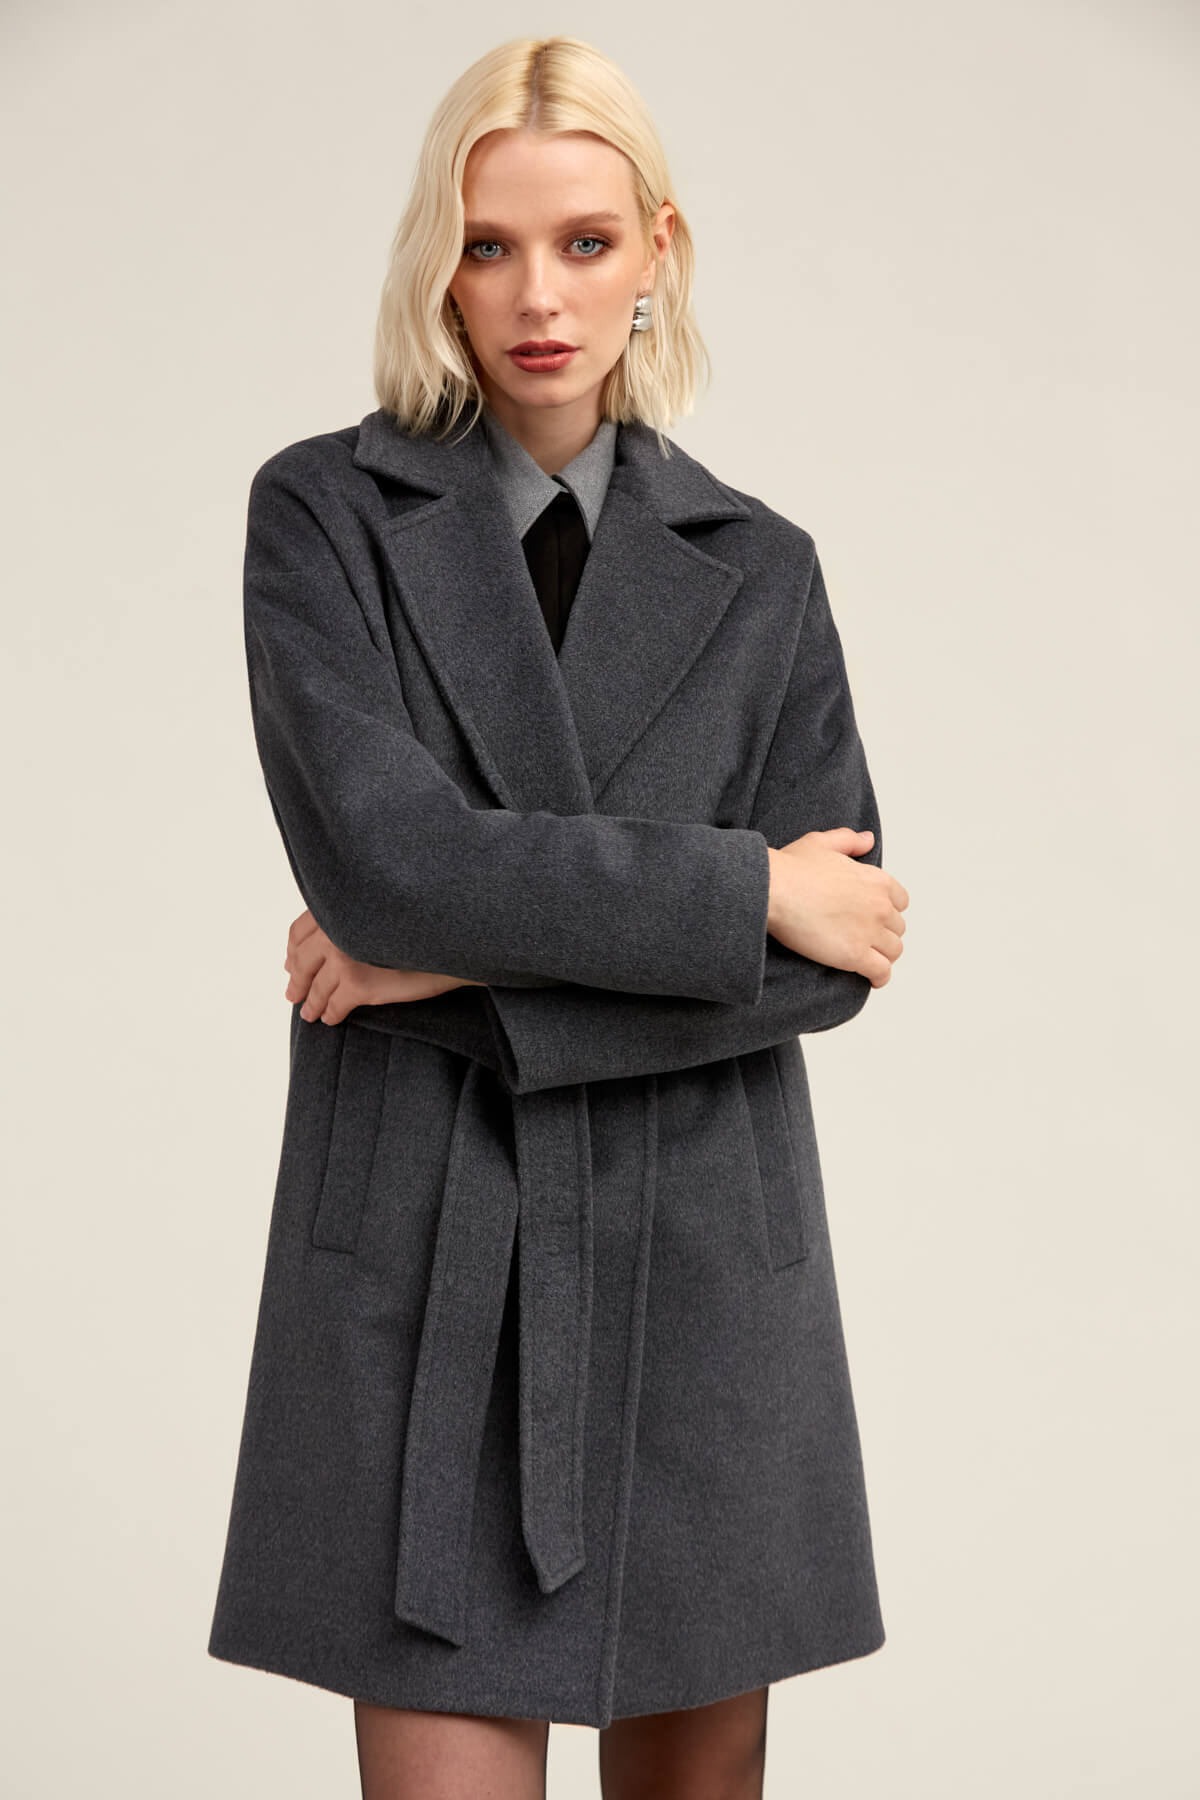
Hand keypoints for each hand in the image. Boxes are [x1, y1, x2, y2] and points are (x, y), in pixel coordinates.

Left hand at [283, 909, 485, 1024]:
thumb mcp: (377, 910)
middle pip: (302, 961)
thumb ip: (350, 919)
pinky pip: (334, 1006)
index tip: (291, 964)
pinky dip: (330, 1014)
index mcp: (337, 906)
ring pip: (317, 988)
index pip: (298, 931)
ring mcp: (344, 957)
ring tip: (309, 1013)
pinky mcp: (358, 985)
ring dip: (311, 1003)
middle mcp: (334, 929)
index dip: (293, 951)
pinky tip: (331, 1018)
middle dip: (296, 981)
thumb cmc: (420, 923)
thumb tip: (317, 946)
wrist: (452, 940)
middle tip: (293, 994)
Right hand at [765, 829, 907, 988]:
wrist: (774, 890)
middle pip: (897, 928)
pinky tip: (872, 979)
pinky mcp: (856, 955)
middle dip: (883, 934)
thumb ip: (849, 841)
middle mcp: (880, 906)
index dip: (887, 910)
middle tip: (864, 939)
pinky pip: (881, 972)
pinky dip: (879, 977)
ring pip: (893, 951)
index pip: (900, 901)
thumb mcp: (822, 842)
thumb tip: (868, 839)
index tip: (872, 917)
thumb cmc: (792, 868)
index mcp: (877, 880)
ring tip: (869, 960)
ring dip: (883, 956)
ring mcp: (870, 932)